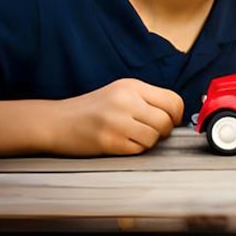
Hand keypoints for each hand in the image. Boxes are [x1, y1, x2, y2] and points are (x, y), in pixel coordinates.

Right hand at [46, 79, 183, 155]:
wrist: (57, 121)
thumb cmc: (91, 108)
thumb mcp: (121, 92)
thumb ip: (146, 98)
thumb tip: (175, 113)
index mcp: (132, 86)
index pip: (172, 100)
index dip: (177, 114)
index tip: (172, 120)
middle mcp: (126, 100)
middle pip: (166, 120)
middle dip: (165, 130)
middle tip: (156, 132)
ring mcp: (117, 121)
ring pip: (154, 137)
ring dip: (150, 141)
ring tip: (136, 137)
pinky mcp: (109, 141)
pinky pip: (138, 149)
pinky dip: (135, 149)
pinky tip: (124, 143)